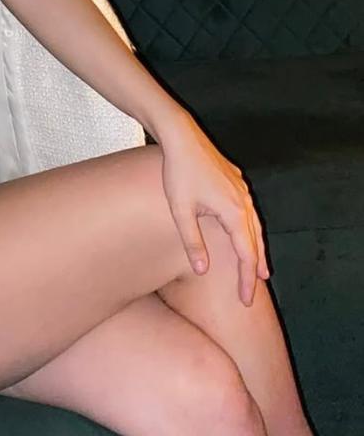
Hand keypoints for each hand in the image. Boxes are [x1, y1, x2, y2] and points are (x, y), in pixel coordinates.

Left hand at [158, 115, 270, 305]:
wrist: (181, 135)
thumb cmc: (178, 172)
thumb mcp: (181, 210)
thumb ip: (193, 242)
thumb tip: (202, 271)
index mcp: (234, 212)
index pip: (246, 255)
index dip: (246, 280)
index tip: (245, 300)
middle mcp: (244, 201)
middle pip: (255, 242)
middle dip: (254, 268)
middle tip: (254, 290)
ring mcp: (241, 188)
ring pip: (254, 225)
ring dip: (255, 247)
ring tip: (257, 267)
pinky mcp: (235, 179)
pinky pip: (248, 210)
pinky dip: (250, 228)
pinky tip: (244, 230)